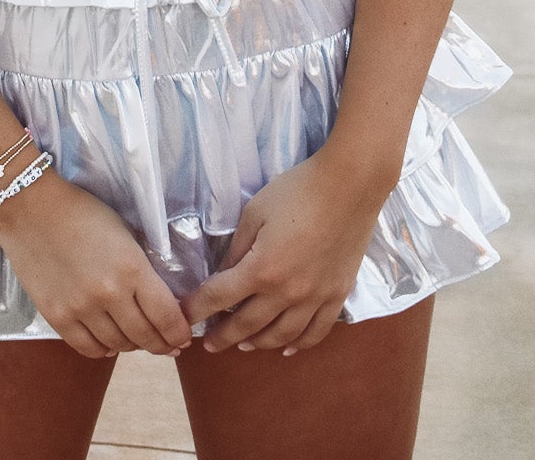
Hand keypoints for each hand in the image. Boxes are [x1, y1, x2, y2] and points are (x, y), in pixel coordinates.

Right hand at [0, 169, 193, 359]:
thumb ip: (141, 269)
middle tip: (168, 345)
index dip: (179, 333)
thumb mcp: (124, 234)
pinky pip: (88, 348)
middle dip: (161, 344)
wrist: (31, 208)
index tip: (184, 338)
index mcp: (132, 268)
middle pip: (145, 336)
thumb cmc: (82, 212)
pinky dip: (104, 349)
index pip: (167, 316)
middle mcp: (109, 294)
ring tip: (137, 339)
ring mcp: (81, 309)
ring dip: (132, 345)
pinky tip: (109, 342)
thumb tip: (157, 302)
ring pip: (118, 344)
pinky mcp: (56, 317)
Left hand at [182, 144, 386, 354]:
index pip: (219, 297)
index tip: (184, 317)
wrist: (349, 186)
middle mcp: (287, 292)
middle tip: (209, 344)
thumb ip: (238, 247)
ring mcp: (315, 298)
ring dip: (258, 343)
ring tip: (243, 345)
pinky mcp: (337, 296)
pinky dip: (299, 344)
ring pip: (281, 336)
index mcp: (262, 269)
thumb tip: (225, 272)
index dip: (198, 309)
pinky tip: (287, 348)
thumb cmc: (298, 191)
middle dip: (223, 336)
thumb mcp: (256, 211)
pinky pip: (316, 332)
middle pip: (247, 325)